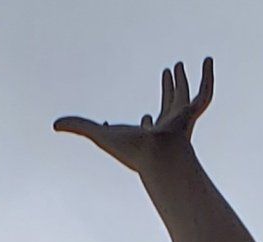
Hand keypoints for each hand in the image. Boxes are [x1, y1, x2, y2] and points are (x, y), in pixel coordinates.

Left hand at [54, 58, 213, 172]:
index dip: (146, 122)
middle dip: (168, 91)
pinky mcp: (192, 114)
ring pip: (185, 97)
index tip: (144, 118)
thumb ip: (79, 127)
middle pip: (168, 106)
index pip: (149, 127)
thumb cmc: (131, 152)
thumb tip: (54, 125)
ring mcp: (181, 120)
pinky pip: (205, 95)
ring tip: (180, 66)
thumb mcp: (99, 134)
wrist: (158, 158)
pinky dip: (208, 78)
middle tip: (167, 74)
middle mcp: (166, 127)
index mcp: (149, 136)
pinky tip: (208, 62)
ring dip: (182, 81)